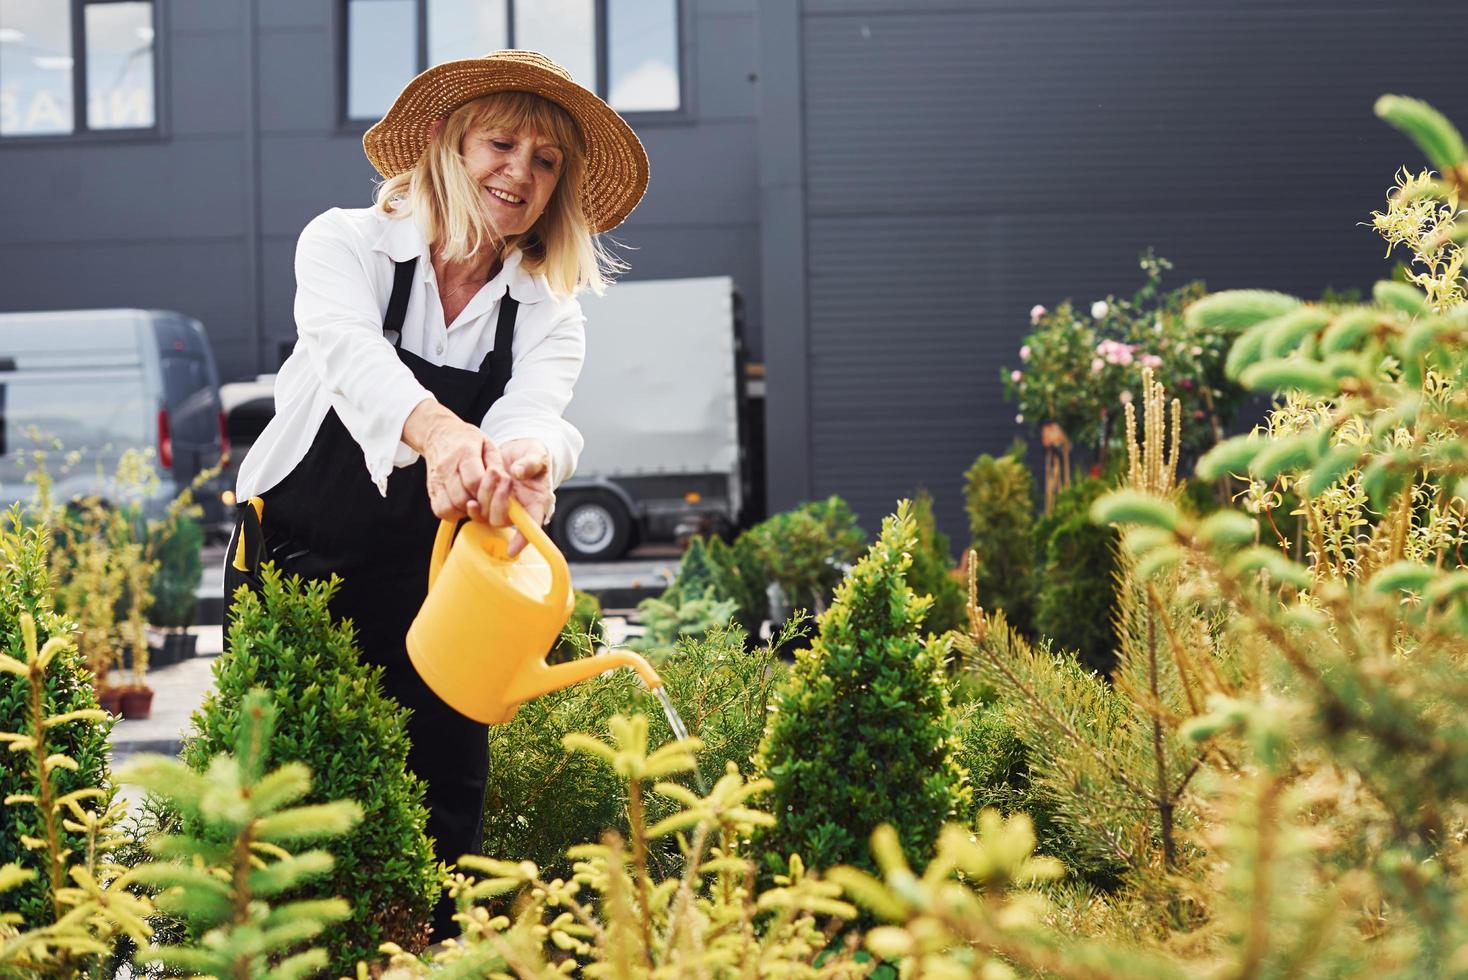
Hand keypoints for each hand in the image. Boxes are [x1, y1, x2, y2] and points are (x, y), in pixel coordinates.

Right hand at [408, 401, 509, 522]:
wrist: (439, 434)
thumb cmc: (467, 440)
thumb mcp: (488, 444)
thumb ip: (497, 464)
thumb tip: (504, 484)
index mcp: (464, 453)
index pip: (474, 481)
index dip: (488, 492)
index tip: (496, 491)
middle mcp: (446, 468)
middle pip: (462, 498)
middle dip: (479, 505)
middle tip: (488, 500)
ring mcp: (436, 480)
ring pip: (450, 508)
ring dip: (466, 511)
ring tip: (476, 502)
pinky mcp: (431, 490)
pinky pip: (440, 510)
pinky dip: (453, 513)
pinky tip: (463, 505)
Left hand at [470, 438, 552, 557]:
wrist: (519, 451)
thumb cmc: (534, 456)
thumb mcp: (539, 455)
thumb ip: (531, 463)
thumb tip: (518, 472)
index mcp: (537, 503)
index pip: (532, 526)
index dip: (522, 539)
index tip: (512, 549)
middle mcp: (518, 510)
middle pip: (503, 520)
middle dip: (500, 500)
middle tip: (503, 476)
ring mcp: (501, 507)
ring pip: (487, 515)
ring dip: (486, 495)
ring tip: (493, 470)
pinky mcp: (487, 502)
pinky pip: (477, 511)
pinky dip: (473, 504)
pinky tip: (472, 495)